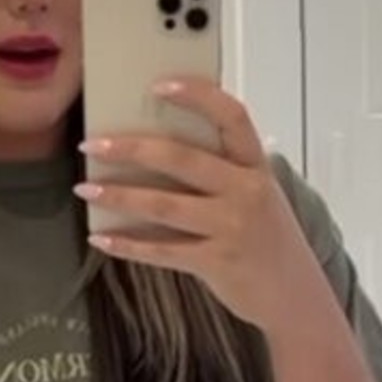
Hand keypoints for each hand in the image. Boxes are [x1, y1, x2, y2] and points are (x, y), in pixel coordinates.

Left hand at [76, 81, 319, 331]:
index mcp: (256, 165)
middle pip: (182, 158)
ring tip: (86, 189)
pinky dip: (128, 245)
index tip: (157, 85)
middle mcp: (245, 191)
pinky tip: (101, 238)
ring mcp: (231, 228)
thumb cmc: (267, 239)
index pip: (231, 116)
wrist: (295, 296)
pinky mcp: (216, 263)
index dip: (196, 95)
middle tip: (92, 144)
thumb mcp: (257, 195)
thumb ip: (221, 173)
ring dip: (119, 196)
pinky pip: (162, 251)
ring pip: (164, 206)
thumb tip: (157, 153)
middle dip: (131, 149)